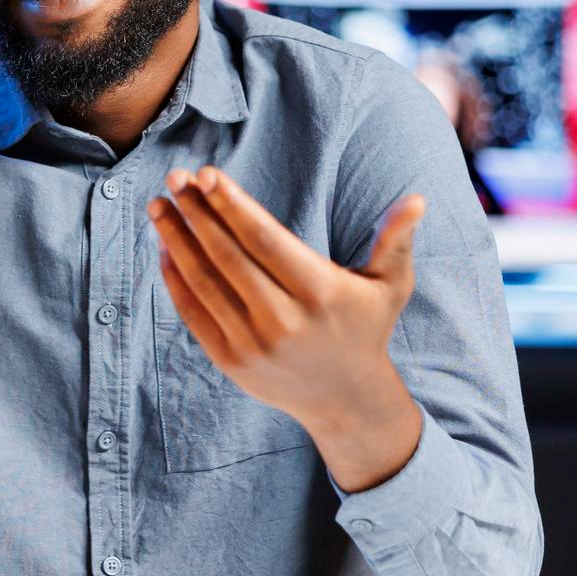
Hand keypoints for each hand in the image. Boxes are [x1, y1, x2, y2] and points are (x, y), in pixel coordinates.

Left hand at [147, 166, 425, 491]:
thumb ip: (396, 241)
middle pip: (227, 256)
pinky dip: (175, 279)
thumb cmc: (366, 328)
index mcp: (320, 292)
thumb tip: (417, 199)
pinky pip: (194, 313)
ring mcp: (253, 344)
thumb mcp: (390, 286)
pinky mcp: (231, 362)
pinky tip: (165, 248)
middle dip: (196, 213)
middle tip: (174, 177)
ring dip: (175, 240)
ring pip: (204, 282)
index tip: (205, 174)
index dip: (231, 204)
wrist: (347, 400)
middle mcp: (283, 320)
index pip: (264, 239)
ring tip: (159, 205)